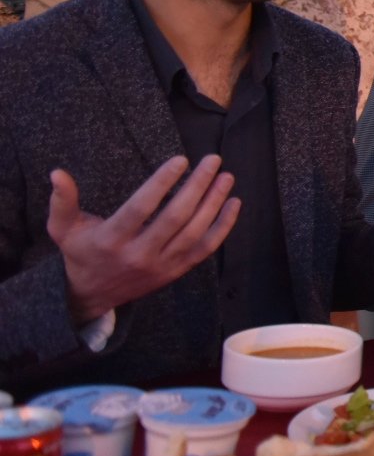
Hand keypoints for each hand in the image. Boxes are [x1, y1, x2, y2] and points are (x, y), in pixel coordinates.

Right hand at [47, 155, 239, 323]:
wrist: (93, 295)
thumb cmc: (81, 253)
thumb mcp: (63, 229)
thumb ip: (62, 201)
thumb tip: (57, 173)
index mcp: (111, 240)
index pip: (141, 208)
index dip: (162, 183)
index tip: (180, 160)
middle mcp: (139, 255)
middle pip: (175, 218)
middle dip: (197, 186)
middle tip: (212, 159)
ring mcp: (161, 265)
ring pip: (195, 232)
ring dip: (214, 202)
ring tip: (226, 176)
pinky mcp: (176, 271)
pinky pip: (206, 249)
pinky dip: (223, 227)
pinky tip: (233, 203)